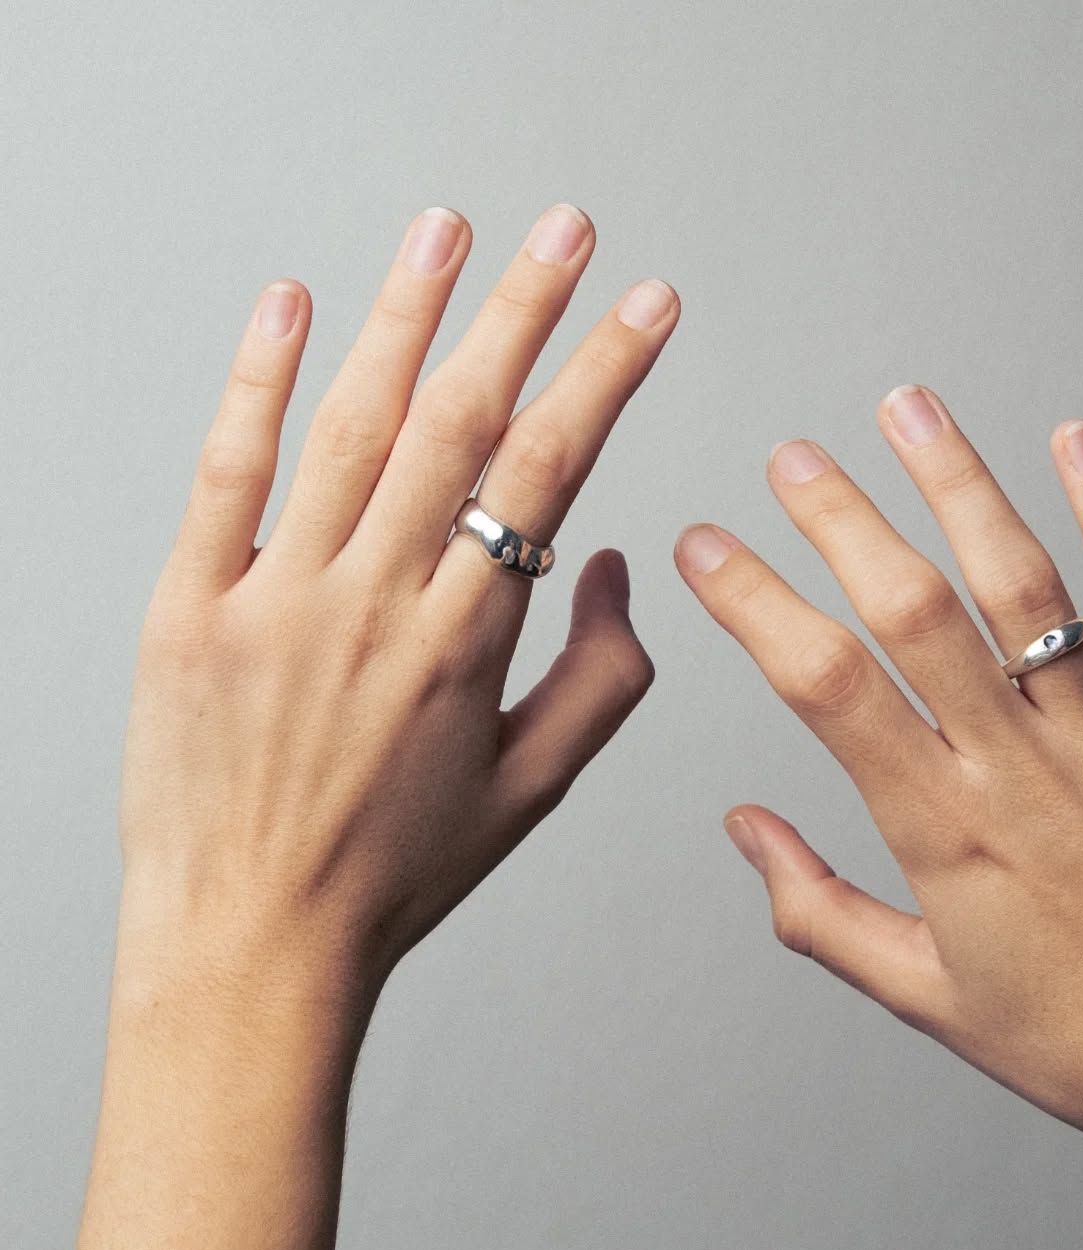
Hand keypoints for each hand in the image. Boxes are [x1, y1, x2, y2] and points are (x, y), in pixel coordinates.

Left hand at [120, 205, 677, 1017]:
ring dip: (406, 316)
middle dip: (524, 310)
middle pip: (461, 422)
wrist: (251, 943)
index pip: (548, 472)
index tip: (646, 308)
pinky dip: (257, 382)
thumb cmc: (395, 871)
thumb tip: (605, 565)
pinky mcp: (192, 607)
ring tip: (446, 230)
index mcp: (465, 642)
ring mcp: (276, 597)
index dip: (605, 375)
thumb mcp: (530, 790)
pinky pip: (227, 474)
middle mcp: (375, 602)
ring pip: (352, 425)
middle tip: (565, 230)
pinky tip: (291, 305)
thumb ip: (598, 676)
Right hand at [676, 388, 1082, 1174]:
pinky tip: (1077, 440)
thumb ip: (819, 910)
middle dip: (842, 520)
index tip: (708, 551)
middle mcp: (1021, 771)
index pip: (827, 690)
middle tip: (791, 458)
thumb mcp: (924, 996)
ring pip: (1025, 584)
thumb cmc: (1082, 1040)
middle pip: (914, 612)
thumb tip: (744, 828)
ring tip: (908, 408)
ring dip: (959, 486)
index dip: (755, 607)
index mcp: (945, 835)